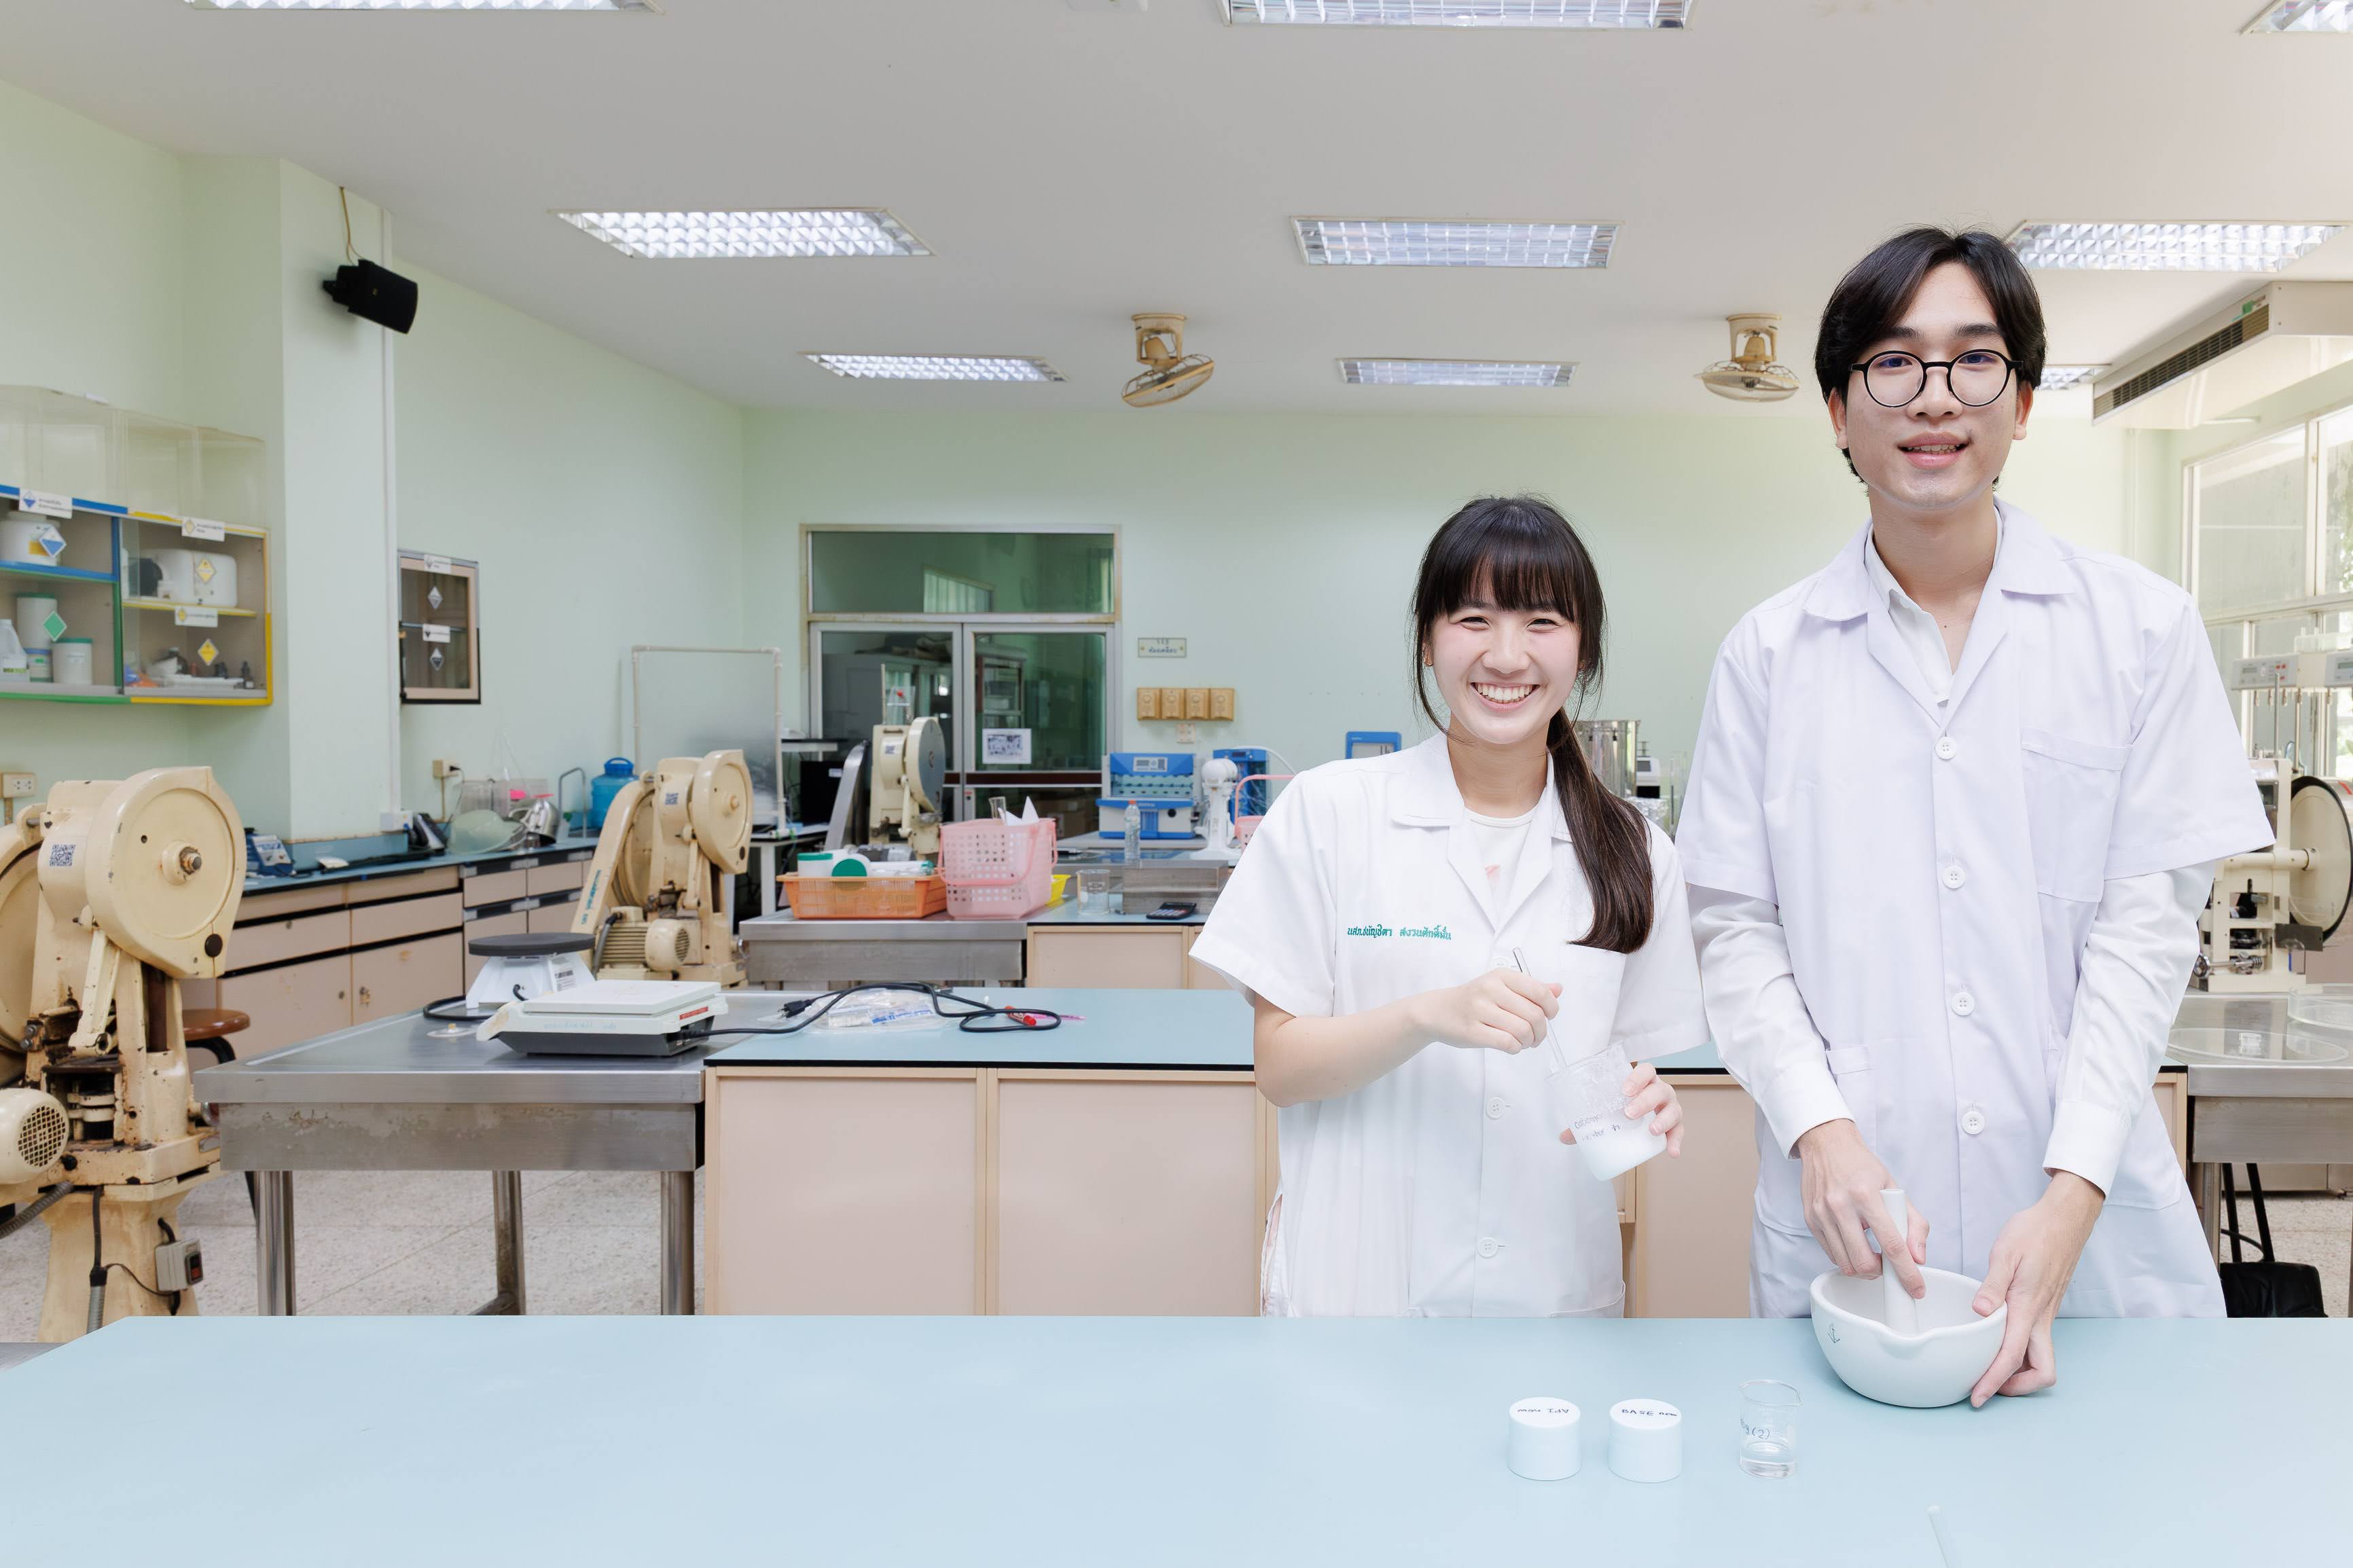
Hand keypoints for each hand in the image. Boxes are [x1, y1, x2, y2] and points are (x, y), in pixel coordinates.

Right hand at [1410, 969, 1559, 1053]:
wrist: (1436, 1011)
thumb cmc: (1473, 1000)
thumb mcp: (1500, 987)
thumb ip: (1530, 988)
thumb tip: (1558, 989)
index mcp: (1501, 976)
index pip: (1540, 993)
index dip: (1551, 1009)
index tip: (1548, 1017)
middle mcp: (1491, 989)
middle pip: (1534, 1015)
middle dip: (1541, 1031)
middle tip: (1536, 1037)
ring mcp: (1480, 1010)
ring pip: (1522, 1031)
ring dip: (1529, 1041)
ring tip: (1524, 1042)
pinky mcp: (1472, 1031)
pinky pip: (1507, 1043)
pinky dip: (1516, 1048)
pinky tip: (1512, 1046)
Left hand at [1560, 1060, 1684, 1155]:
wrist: (1639, 1123)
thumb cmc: (1621, 1110)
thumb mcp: (1605, 1113)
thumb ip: (1586, 1122)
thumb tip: (1564, 1137)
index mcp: (1643, 1082)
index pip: (1646, 1070)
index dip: (1637, 1078)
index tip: (1624, 1091)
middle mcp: (1660, 1091)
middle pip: (1659, 1090)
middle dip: (1645, 1100)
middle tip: (1629, 1114)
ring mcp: (1670, 1107)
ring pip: (1673, 1109)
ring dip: (1663, 1119)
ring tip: (1652, 1131)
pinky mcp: (1675, 1125)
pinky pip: (1679, 1131)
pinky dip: (1675, 1141)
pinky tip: (1671, 1152)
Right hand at [1793, 1119, 1928, 1297]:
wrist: (1826, 1145)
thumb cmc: (1861, 1166)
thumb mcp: (1894, 1187)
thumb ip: (1913, 1224)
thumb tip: (1918, 1258)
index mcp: (1866, 1194)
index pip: (1891, 1243)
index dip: (1907, 1272)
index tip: (1917, 1289)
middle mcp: (1840, 1205)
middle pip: (1864, 1261)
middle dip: (1880, 1273)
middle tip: (1887, 1266)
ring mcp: (1821, 1214)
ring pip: (1845, 1263)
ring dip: (1863, 1268)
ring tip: (1870, 1254)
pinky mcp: (1810, 1220)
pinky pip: (1831, 1254)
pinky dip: (1846, 1258)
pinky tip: (1854, 1244)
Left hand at [1967, 1172, 2102, 1406]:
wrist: (2064, 1220)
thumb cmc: (2034, 1233)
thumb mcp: (2006, 1253)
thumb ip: (1992, 1284)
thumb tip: (1979, 1313)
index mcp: (2028, 1307)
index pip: (2011, 1356)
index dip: (1994, 1381)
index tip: (1977, 1396)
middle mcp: (2041, 1318)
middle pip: (2041, 1371)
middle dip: (2017, 1388)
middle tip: (1985, 1387)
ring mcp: (2046, 1316)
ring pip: (2041, 1360)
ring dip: (2020, 1373)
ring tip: (1988, 1369)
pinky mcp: (2045, 1310)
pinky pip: (2037, 1343)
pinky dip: (2022, 1355)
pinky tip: (1999, 1344)